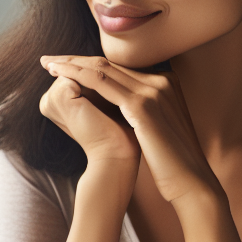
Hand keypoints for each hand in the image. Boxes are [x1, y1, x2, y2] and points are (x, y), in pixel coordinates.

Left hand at [41, 56, 218, 205]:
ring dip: (71, 64)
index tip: (67, 66)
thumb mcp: (160, 129)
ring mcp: (153, 90)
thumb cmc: (173, 162)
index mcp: (166, 83)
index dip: (90, 65)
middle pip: (109, 64)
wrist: (192, 181)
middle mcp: (161, 81)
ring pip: (102, 69)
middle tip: (50, 60)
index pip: (120, 69)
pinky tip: (59, 75)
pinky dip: (77, 75)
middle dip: (76, 60)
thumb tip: (123, 113)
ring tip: (49, 64)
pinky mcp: (143, 106)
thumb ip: (145, 113)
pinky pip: (102, 83)